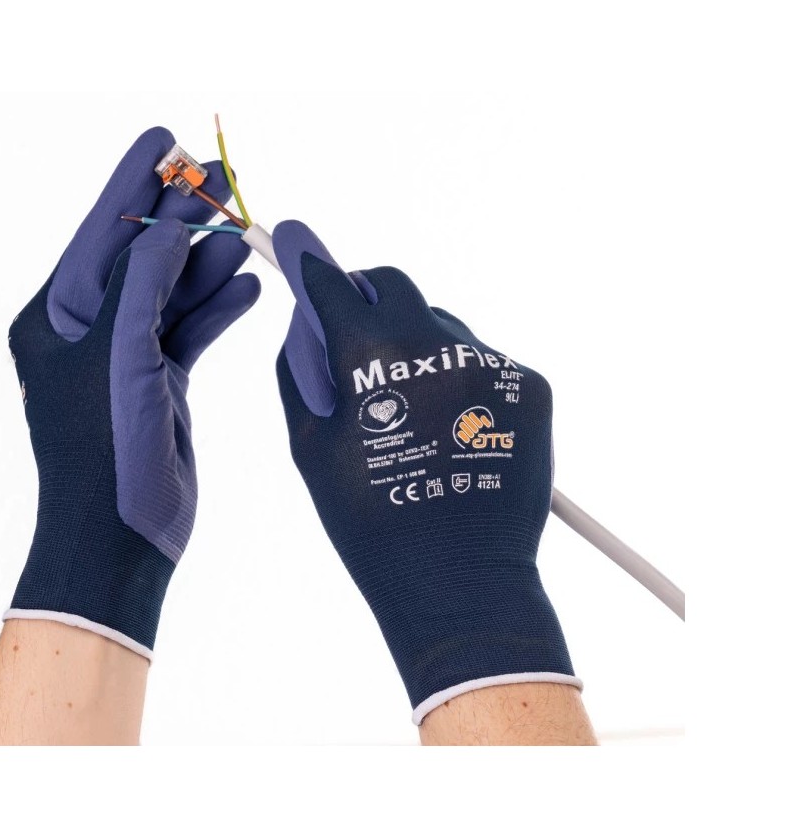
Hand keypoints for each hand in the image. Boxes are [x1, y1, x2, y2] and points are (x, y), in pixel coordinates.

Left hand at [5, 127, 259, 657]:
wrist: (117, 536)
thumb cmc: (100, 450)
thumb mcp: (117, 356)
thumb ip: (143, 285)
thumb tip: (169, 230)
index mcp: (57, 317)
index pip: (100, 232)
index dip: (133, 182)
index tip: (164, 139)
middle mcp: (88, 331)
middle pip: (142, 255)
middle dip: (181, 217)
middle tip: (223, 178)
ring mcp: (125, 357)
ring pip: (172, 291)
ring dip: (207, 262)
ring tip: (245, 231)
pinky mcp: (160, 383)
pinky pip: (192, 330)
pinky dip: (219, 308)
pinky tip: (247, 286)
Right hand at [272, 221, 578, 723]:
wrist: (460, 584)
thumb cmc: (371, 523)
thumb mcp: (310, 448)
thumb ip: (302, 367)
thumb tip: (308, 314)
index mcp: (374, 357)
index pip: (335, 283)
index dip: (310, 263)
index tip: (296, 242)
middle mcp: (438, 344)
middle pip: (394, 284)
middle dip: (367, 298)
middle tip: (354, 338)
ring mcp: (490, 363)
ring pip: (441, 325)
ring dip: (417, 346)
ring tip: (411, 415)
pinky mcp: (530, 387)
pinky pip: (482, 361)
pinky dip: (459, 380)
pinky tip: (450, 430)